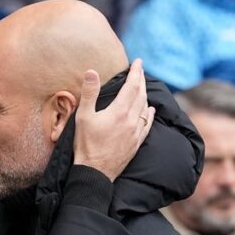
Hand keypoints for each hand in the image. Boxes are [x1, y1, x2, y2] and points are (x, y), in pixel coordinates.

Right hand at [73, 59, 154, 181]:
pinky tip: (151, 110)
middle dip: (141, 80)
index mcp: (119, 111)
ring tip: (142, 87)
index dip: (136, 72)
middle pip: (141, 95)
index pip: (132, 85)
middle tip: (140, 70)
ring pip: (145, 108)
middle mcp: (132, 120)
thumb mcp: (83, 117)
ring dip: (145, 95)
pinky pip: (148, 124)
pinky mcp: (136, 143)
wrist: (95, 172)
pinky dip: (150, 114)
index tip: (138, 61)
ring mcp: (136, 133)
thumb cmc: (86, 145)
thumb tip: (92, 71)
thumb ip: (89, 93)